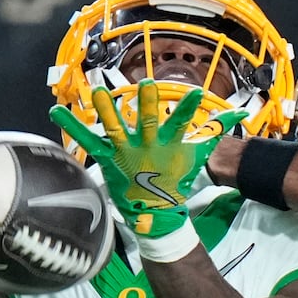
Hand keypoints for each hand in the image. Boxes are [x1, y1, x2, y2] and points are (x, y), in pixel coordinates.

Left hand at [49, 80, 244, 236]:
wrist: (155, 211)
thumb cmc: (176, 176)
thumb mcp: (197, 153)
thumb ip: (216, 130)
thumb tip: (241, 114)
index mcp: (168, 142)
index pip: (181, 123)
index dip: (189, 109)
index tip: (197, 93)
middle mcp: (147, 145)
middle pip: (147, 122)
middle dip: (148, 105)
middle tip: (146, 85)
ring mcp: (126, 152)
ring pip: (116, 128)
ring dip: (107, 109)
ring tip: (99, 92)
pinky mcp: (107, 158)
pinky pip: (87, 140)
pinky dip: (72, 125)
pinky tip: (55, 109)